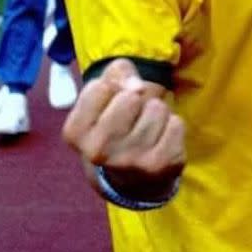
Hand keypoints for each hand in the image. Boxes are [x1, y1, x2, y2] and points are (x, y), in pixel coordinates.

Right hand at [62, 59, 184, 195]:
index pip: (99, 87)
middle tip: (132, 117)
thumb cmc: (115, 122)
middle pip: (131, 96)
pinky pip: (176, 124)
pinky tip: (160, 140)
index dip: (111, 88)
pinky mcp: (159, 166)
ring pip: (156, 108)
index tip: (110, 105)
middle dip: (137, 99)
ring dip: (156, 112)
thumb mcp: (105, 93)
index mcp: (75, 132)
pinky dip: (172, 126)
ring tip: (146, 128)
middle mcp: (97, 151)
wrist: (130, 178)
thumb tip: (137, 86)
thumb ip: (117, 73)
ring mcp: (129, 161)